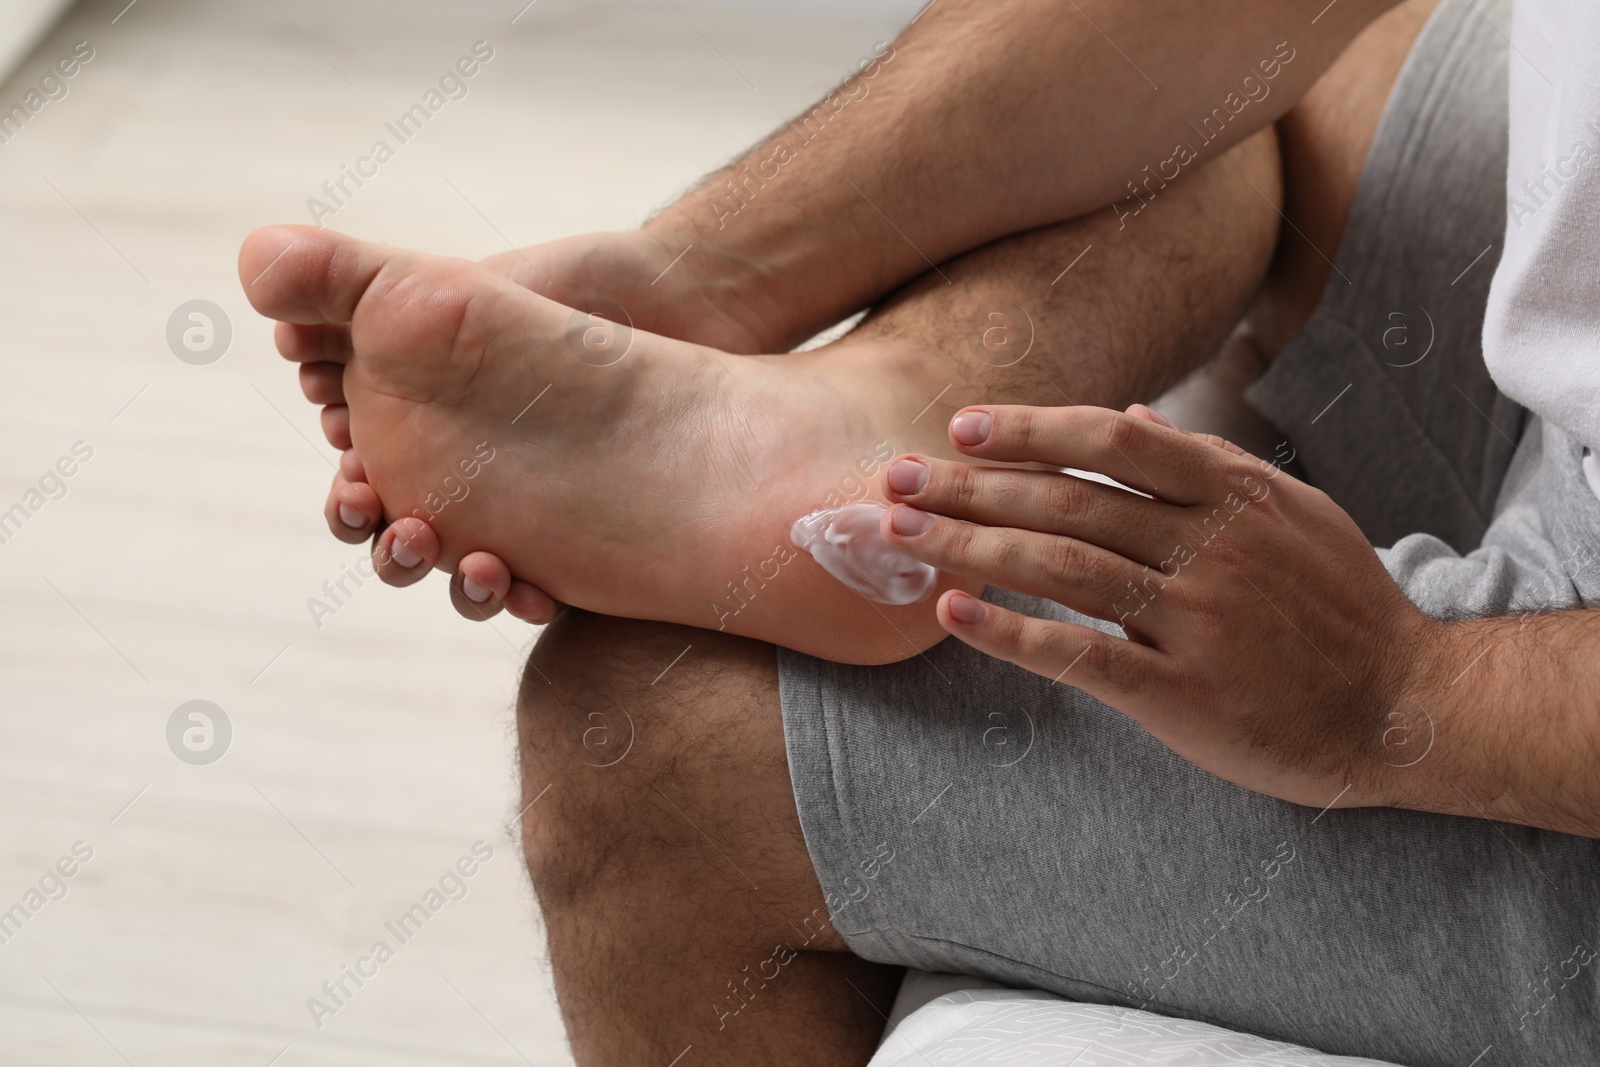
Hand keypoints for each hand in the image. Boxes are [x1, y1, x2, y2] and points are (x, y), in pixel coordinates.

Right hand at [285, 228, 779, 623]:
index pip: (365, 472)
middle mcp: (468, 468)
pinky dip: (527, 597)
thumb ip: (357, 288)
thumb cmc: (573, 290)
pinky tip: (535, 592)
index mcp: (426, 419)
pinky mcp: (583, 535)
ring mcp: (526, 504)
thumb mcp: (453, 280)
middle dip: (386, 542)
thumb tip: (258, 270)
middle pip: (402, 530)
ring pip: (465, 567)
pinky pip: (541, 587)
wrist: (687, 304)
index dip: (350, 486)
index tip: (352, 483)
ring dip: (451, 580)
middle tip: (400, 529)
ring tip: (473, 564)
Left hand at [879, 402, 1442, 809]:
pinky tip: (952, 615)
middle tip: (895, 476)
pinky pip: (1084, 656)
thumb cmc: (1340, 604)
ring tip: (902, 533)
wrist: (1406, 706)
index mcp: (1234, 494)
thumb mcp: (1292, 511)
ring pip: (1064, 568)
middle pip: (1068, 501)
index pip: (1112, 441)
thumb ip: (1206, 462)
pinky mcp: (1185, 694)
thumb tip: (1125, 414)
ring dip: (972, 547)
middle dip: (972, 484)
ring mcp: (1197, 620)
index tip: (963, 425)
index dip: (1031, 429)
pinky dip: (1013, 634)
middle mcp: (1210, 547)